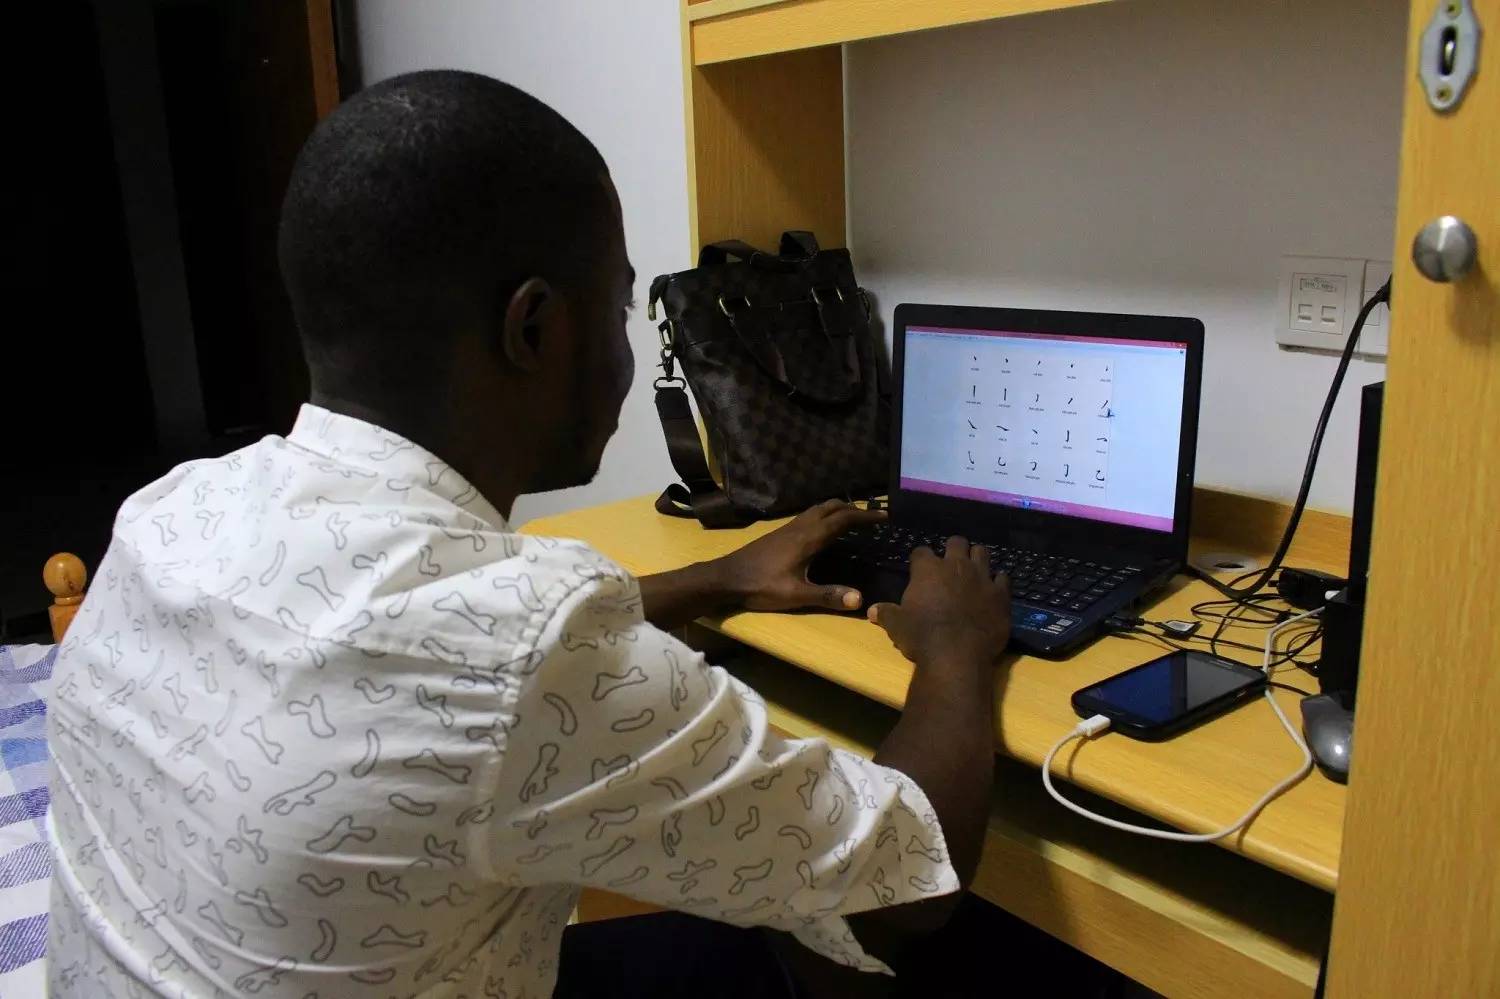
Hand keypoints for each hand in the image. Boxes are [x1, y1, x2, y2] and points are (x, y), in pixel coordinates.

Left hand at [715, 499, 885, 611]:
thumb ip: (827, 596)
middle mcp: (801, 526)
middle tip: (873, 516)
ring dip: (839, 509)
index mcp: (809, 537)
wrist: (726, 578)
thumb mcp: (795, 595)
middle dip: (854, 508)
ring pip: (819, 508)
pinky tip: (824, 530)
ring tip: (854, 518)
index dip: (866, 516)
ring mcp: (789, 527)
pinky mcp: (780, 532)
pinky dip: (825, 515)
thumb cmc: (761, 586)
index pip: (844, 519)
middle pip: (832, 507)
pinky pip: (809, 515)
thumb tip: (860, 599)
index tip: (886, 516)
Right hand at [868, 536, 1010, 666]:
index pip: (921, 552)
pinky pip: (1003, 578)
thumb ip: (886, 613)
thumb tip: (872, 610)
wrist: (956, 655)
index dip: (920, 560)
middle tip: (950, 564)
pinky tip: (994, 589)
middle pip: (956, 542)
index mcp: (928, 570)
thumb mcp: (897, 626)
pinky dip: (998, 582)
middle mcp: (956, 566)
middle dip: (953, 549)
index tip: (919, 569)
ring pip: (982, 552)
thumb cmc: (921, 637)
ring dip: (977, 558)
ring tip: (973, 570)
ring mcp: (982, 578)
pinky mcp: (1001, 595)